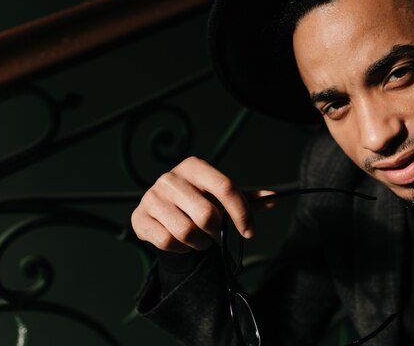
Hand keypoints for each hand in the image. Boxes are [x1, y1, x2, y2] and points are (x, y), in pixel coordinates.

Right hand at [131, 156, 274, 252]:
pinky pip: (168, 242)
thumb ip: (245, 198)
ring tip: (199, 238)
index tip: (250, 231)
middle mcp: (170, 177)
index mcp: (194, 166)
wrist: (161, 213)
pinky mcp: (139, 218)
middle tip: (214, 233)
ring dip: (200, 242)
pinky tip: (181, 242)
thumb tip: (274, 198)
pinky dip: (181, 249)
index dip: (242, 213)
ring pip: (187, 232)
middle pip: (208, 214)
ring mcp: (152, 197)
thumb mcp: (220, 197)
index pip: (226, 187)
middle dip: (216, 231)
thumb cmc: (198, 202)